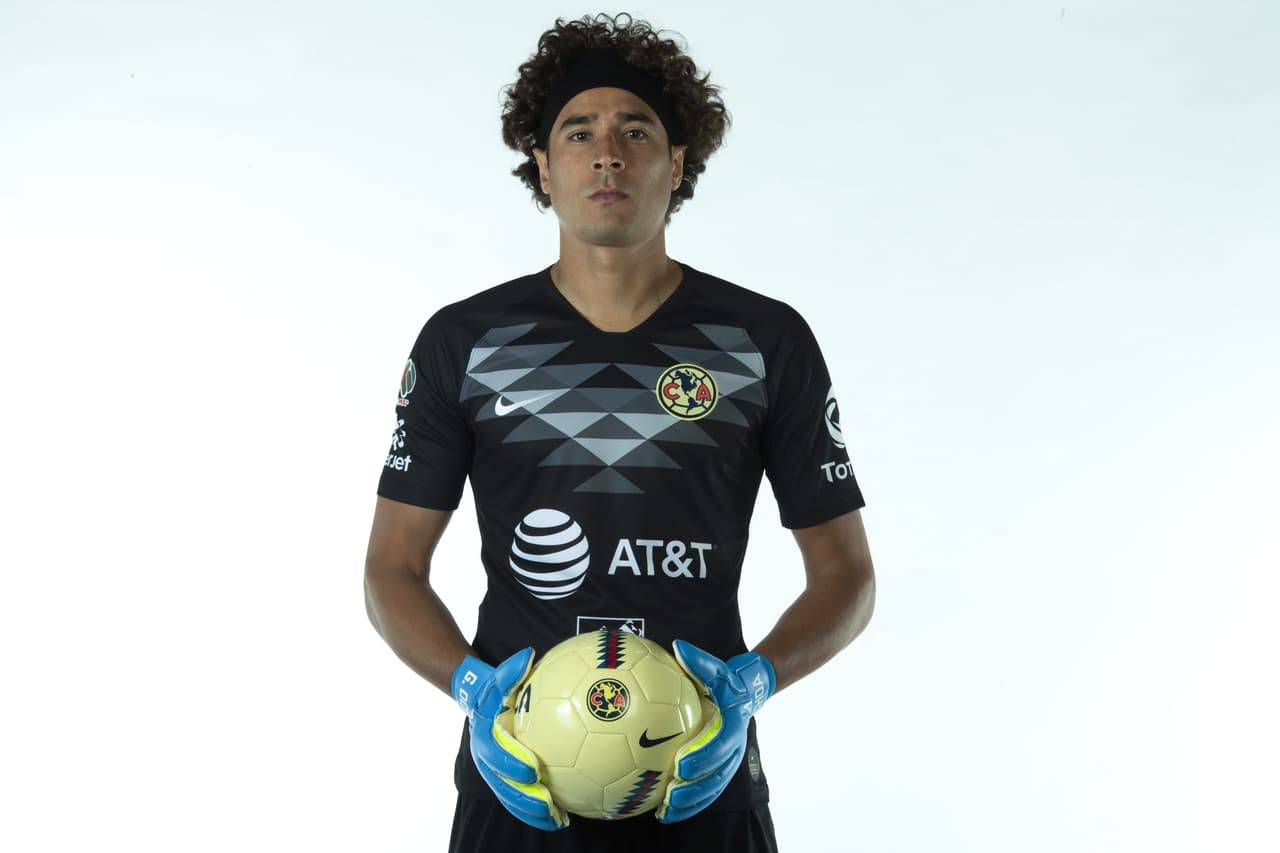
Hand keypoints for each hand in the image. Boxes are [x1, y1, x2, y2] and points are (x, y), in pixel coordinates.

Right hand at [451, 649, 568, 830]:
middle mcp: (486, 758)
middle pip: (502, 784)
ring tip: (556, 820)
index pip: (495, 753)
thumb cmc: (494, 689)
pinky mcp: (506, 779)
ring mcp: (494, 772)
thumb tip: (527, 656)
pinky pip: (519, 799)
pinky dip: (537, 811)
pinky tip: (561, 818)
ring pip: (510, 797)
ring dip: (531, 811)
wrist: (479, 702)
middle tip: (546, 802)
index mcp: (484, 736)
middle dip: (523, 797)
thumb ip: (510, 670)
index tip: (533, 771)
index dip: (511, 764)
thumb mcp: (499, 677)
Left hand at [656, 641, 775, 823]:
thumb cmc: (726, 680)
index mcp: (731, 726)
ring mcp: (729, 762)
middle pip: (716, 774)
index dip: (701, 757)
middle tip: (670, 793)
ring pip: (712, 788)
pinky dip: (689, 805)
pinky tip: (665, 814)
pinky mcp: (720, 770)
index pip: (719, 745)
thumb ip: (698, 661)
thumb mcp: (716, 668)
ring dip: (691, 802)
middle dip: (694, 787)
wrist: (747, 694)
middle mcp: (733, 747)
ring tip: (666, 810)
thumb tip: (678, 646)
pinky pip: (706, 793)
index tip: (680, 764)